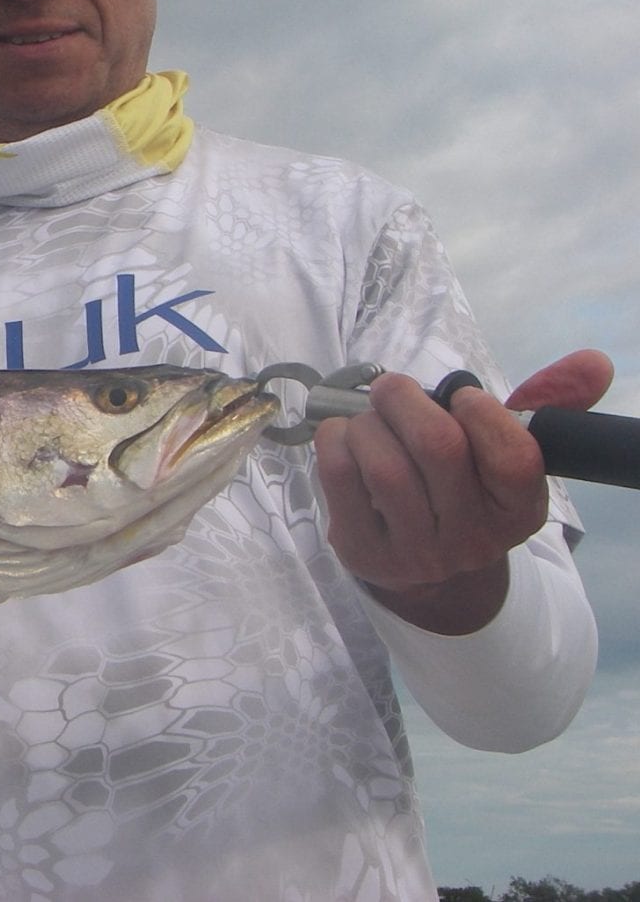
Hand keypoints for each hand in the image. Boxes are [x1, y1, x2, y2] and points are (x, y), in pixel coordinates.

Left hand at [313, 350, 611, 632]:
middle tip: (392, 389)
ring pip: (384, 463)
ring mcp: (416, 551)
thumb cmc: (461, 487)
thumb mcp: (504, 453)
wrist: (424, 568)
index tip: (461, 398)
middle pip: (438, 447)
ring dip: (365, 421)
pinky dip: (333, 439)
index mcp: (518, 510)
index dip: (482, 412)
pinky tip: (342, 437)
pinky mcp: (363, 551)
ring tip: (367, 419)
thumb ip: (547, 404)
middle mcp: (473, 538)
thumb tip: (595, 361)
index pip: (515, 458)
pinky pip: (338, 476)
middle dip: (405, 398)